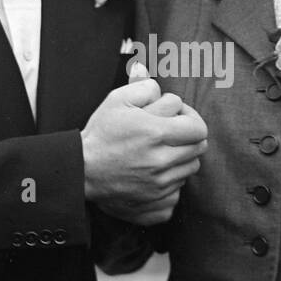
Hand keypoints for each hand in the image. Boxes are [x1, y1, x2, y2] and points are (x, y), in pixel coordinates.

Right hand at [83, 70, 207, 225]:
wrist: (80, 173)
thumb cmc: (100, 135)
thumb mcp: (116, 101)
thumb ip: (142, 87)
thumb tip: (150, 75)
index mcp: (156, 134)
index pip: (199, 128)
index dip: (190, 118)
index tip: (175, 117)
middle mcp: (161, 162)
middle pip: (199, 149)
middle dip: (187, 138)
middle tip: (168, 133)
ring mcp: (160, 187)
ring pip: (189, 170)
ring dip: (180, 160)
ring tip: (158, 153)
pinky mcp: (156, 205)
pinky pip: (177, 194)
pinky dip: (170, 185)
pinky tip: (152, 175)